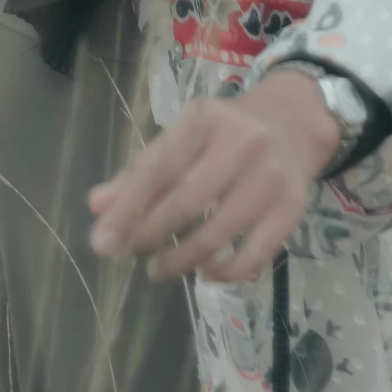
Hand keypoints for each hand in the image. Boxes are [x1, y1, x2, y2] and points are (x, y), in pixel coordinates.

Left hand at [86, 71, 339, 285]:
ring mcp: (270, 176)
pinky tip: (205, 273)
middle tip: (132, 255)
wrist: (293, 123)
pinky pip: (253, 255)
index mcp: (204, 119)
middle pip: (185, 201)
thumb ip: (139, 173)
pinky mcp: (292, 207)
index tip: (102, 243)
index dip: (128, 208)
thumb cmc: (224, 134)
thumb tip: (97, 208)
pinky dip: (224, 273)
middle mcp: (241, 142)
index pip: (158, 168)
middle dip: (150, 235)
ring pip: (217, 234)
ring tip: (160, 268)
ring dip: (181, 261)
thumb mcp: (182, 138)